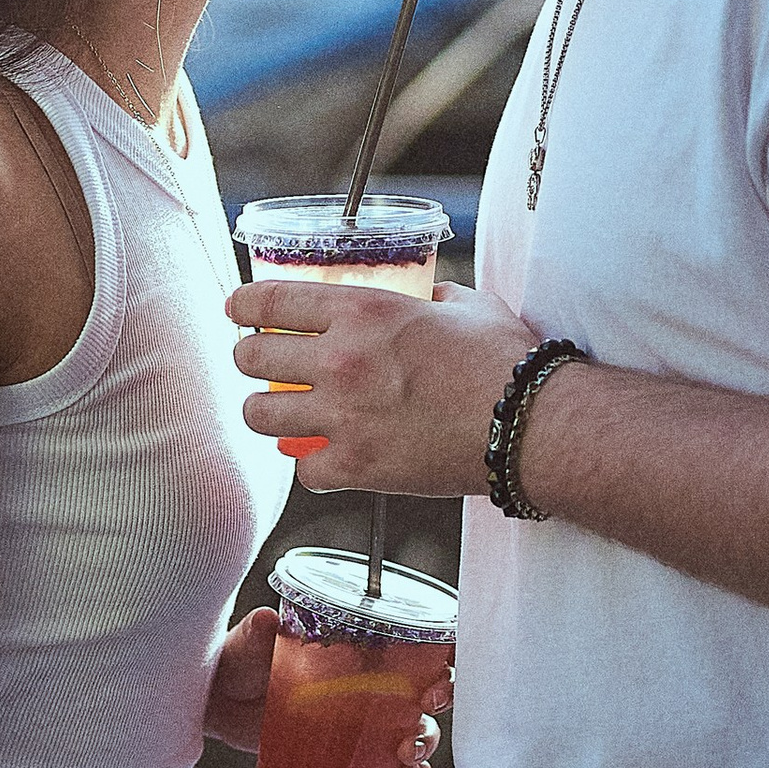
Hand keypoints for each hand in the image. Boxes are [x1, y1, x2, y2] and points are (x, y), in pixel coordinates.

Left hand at [206, 601, 451, 767]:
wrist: (215, 702)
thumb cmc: (239, 660)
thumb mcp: (250, 642)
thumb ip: (258, 631)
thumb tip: (267, 618)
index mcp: (358, 644)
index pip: (415, 642)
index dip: (443, 651)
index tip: (444, 664)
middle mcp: (371, 680)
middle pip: (427, 686)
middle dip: (442, 698)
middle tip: (427, 706)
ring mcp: (363, 718)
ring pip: (417, 727)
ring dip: (426, 740)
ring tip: (408, 753)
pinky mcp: (349, 749)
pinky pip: (391, 764)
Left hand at [227, 275, 535, 497]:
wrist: (531, 426)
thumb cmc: (506, 363)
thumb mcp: (465, 304)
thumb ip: (430, 297)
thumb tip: (424, 298)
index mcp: (363, 311)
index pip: (270, 300)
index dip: (242, 305)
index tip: (237, 310)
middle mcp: (342, 361)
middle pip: (251, 358)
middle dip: (249, 358)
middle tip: (259, 363)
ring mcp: (344, 417)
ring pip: (261, 416)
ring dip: (266, 412)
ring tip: (280, 413)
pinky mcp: (358, 466)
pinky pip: (304, 470)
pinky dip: (311, 465)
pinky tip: (325, 458)